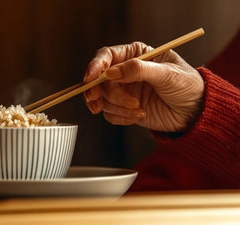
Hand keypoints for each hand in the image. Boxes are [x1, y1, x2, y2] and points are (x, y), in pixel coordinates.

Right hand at [83, 42, 203, 131]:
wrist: (196, 112)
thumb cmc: (187, 85)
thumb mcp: (167, 74)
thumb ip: (139, 70)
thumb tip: (111, 72)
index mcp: (135, 54)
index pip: (106, 56)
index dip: (95, 66)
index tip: (90, 78)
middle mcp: (125, 71)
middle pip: (99, 80)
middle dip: (104, 93)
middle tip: (101, 103)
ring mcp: (123, 90)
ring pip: (103, 99)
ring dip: (117, 107)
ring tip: (139, 109)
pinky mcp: (123, 108)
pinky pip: (110, 114)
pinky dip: (122, 117)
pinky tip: (140, 115)